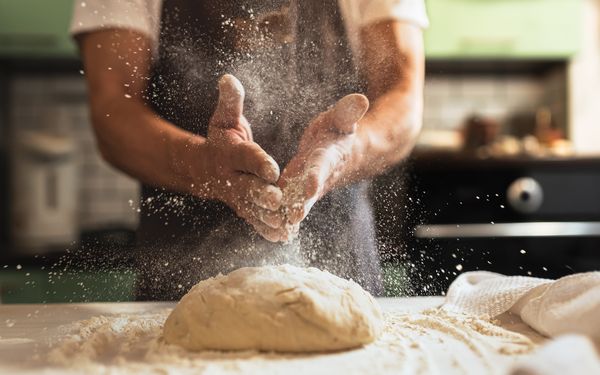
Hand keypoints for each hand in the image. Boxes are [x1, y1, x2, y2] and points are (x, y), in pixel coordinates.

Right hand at [191, 74, 284, 240]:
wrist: (203, 168)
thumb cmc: (221, 139)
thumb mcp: (224, 118)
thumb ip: (230, 101)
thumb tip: (228, 78)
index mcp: (230, 153)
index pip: (245, 157)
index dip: (258, 162)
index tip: (273, 168)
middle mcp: (231, 177)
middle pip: (247, 187)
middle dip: (262, 194)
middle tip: (278, 200)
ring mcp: (235, 196)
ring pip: (251, 209)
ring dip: (267, 217)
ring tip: (284, 224)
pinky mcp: (242, 208)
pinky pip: (253, 220)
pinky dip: (265, 229)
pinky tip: (281, 237)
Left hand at [279, 94, 369, 234]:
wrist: (344, 152)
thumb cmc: (338, 130)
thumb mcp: (342, 119)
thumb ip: (348, 112)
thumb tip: (361, 98)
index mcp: (328, 156)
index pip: (322, 166)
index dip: (317, 175)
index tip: (310, 185)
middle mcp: (319, 176)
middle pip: (310, 191)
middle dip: (302, 203)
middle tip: (292, 216)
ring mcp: (308, 187)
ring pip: (299, 203)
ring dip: (288, 215)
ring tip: (277, 228)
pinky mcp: (298, 192)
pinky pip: (290, 206)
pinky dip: (283, 218)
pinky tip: (271, 231)